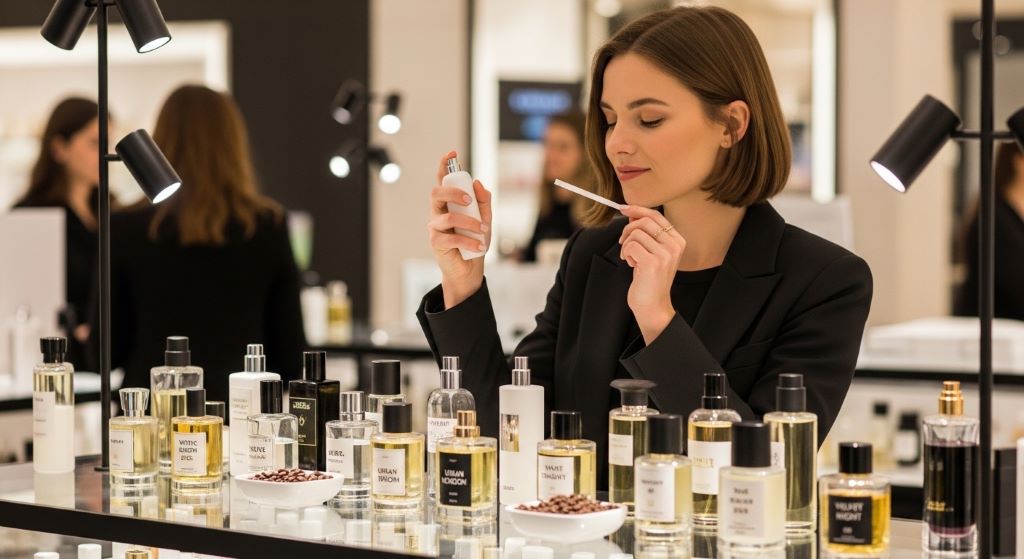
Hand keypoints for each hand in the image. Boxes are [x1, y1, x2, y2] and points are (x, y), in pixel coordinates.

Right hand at [427, 150, 492, 308]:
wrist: (470, 269)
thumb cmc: (474, 242)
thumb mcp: (485, 220)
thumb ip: (483, 201)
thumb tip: (477, 182)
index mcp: (449, 203)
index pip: (443, 180)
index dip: (444, 165)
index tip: (452, 153)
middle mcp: (438, 212)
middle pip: (436, 193)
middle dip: (453, 193)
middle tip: (470, 201)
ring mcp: (435, 227)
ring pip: (448, 217)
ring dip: (470, 224)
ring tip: (483, 232)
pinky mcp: (436, 242)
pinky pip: (452, 237)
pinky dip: (469, 241)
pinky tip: (479, 247)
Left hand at [618, 205, 686, 342]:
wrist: (653, 306)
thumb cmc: (650, 280)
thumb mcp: (652, 253)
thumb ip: (646, 234)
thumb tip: (632, 213)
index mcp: (677, 241)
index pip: (656, 215)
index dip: (638, 209)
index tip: (624, 209)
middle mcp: (674, 246)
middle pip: (644, 221)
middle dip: (628, 229)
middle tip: (623, 242)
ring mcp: (665, 254)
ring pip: (635, 233)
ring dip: (626, 245)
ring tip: (630, 258)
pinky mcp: (652, 262)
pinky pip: (630, 245)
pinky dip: (626, 254)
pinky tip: (632, 264)